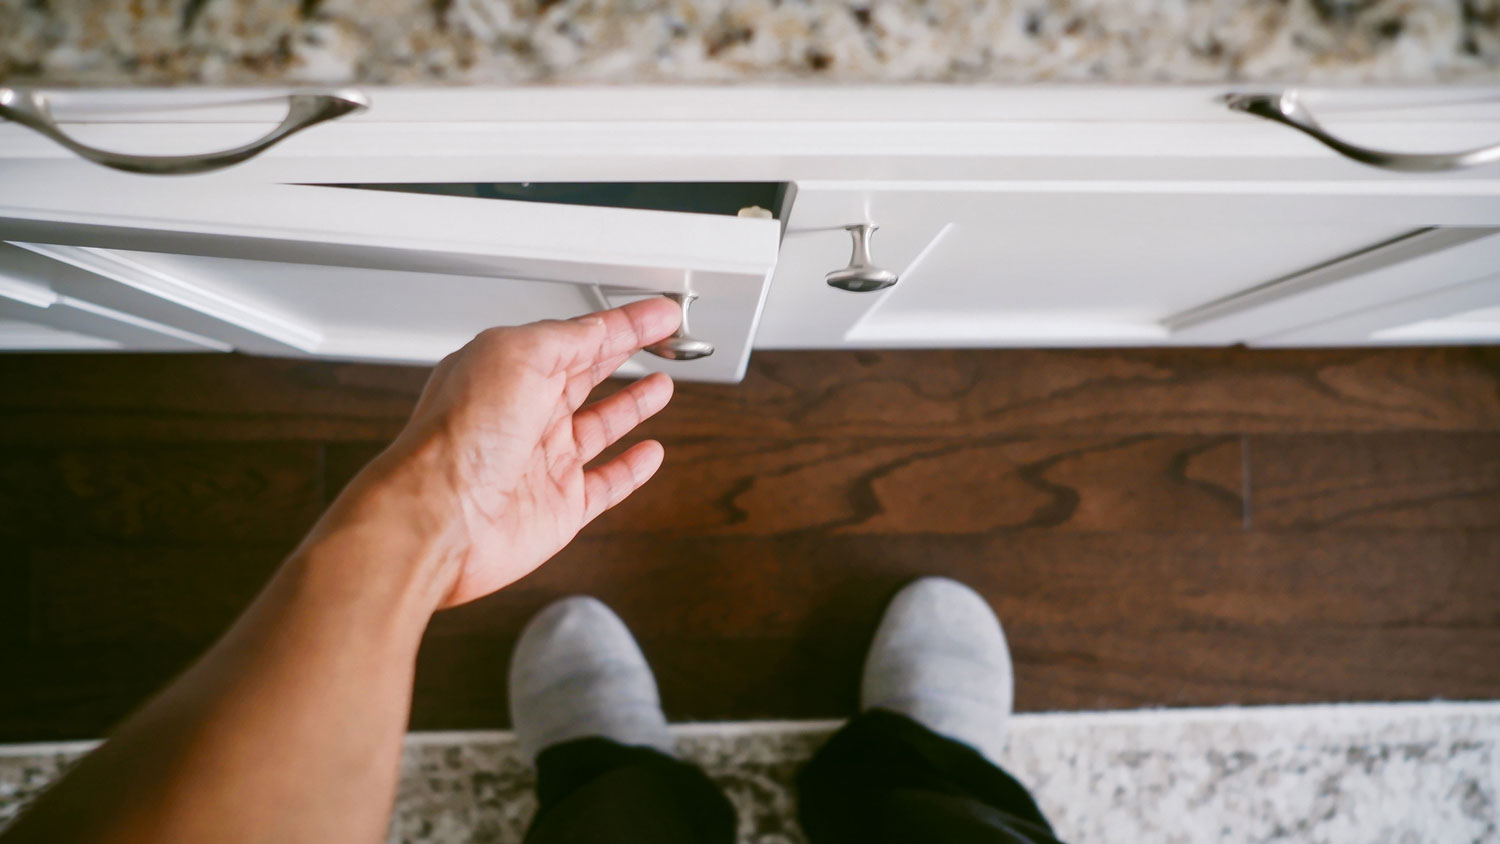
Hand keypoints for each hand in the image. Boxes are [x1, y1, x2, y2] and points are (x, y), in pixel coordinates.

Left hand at [341, 298, 680, 608]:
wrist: (441, 518)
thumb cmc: (460, 438)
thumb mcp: (518, 356)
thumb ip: (567, 338)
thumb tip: (601, 329)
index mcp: (511, 370)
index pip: (579, 337)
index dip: (624, 323)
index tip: (660, 314)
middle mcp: (526, 413)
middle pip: (587, 375)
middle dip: (626, 353)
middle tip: (663, 338)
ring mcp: (543, 461)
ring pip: (600, 426)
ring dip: (632, 405)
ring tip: (661, 386)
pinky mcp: (559, 506)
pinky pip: (607, 483)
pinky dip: (632, 469)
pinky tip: (649, 453)